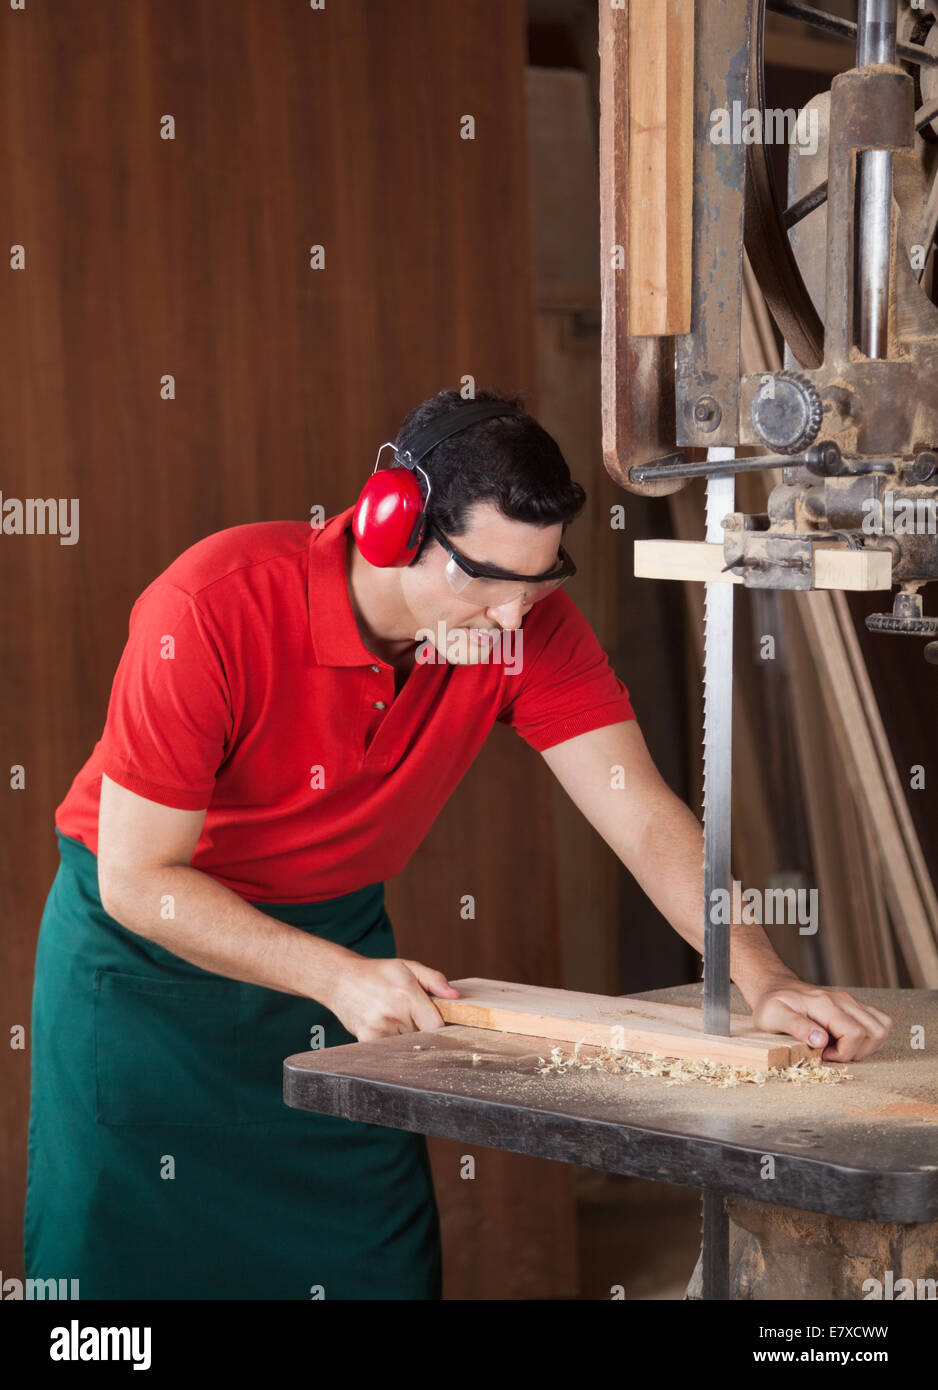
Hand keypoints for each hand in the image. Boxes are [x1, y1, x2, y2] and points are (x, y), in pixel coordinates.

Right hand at [326, 955, 459, 1042]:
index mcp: (406, 994)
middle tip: (412, 1017)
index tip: (437, 1022)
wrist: (340, 979)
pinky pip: (390, 1050)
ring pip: (407, 1045)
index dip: (440, 1026)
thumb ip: (434, 979)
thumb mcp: (407, 967)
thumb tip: (455, 996)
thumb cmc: (376, 973)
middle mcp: (393, 1013)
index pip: (436, 1025)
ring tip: (396, 1019)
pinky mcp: (367, 1040)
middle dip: (422, 1029)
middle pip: (423, 1036)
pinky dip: (392, 1043)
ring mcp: (378, 1029)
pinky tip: (386, 1027)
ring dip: (407, 1037)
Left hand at [751, 980, 892, 1062]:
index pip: (855, 1033)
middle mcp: (843, 1000)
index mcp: (825, 1004)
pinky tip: (847, 1041)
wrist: (775, 988)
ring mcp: (850, 1002)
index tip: (822, 1054)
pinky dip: (870, 1037)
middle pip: (874, 1032)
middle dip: (857, 1052)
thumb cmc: (772, 1005)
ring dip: (867, 1045)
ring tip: (840, 1048)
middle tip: (832, 1053)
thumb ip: (797, 1026)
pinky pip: (878, 1021)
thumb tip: (821, 1040)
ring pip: (881, 1027)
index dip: (843, 1053)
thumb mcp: (773, 1017)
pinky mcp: (853, 1006)